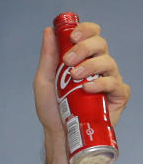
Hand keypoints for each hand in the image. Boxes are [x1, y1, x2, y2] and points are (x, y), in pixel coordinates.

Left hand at [33, 21, 130, 163]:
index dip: (85, 30)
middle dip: (84, 48)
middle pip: (101, 44)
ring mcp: (109, 80)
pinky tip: (88, 88)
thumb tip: (48, 31)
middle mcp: (98, 66)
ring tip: (75, 77)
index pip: (91, 35)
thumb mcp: (44, 80)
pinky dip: (102, 84)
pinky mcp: (118, 96)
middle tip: (68, 60)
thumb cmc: (52, 108)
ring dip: (91, 66)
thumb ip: (48, 56)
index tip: (72, 36)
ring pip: (109, 62)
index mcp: (83, 58)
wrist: (58, 133)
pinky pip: (115, 84)